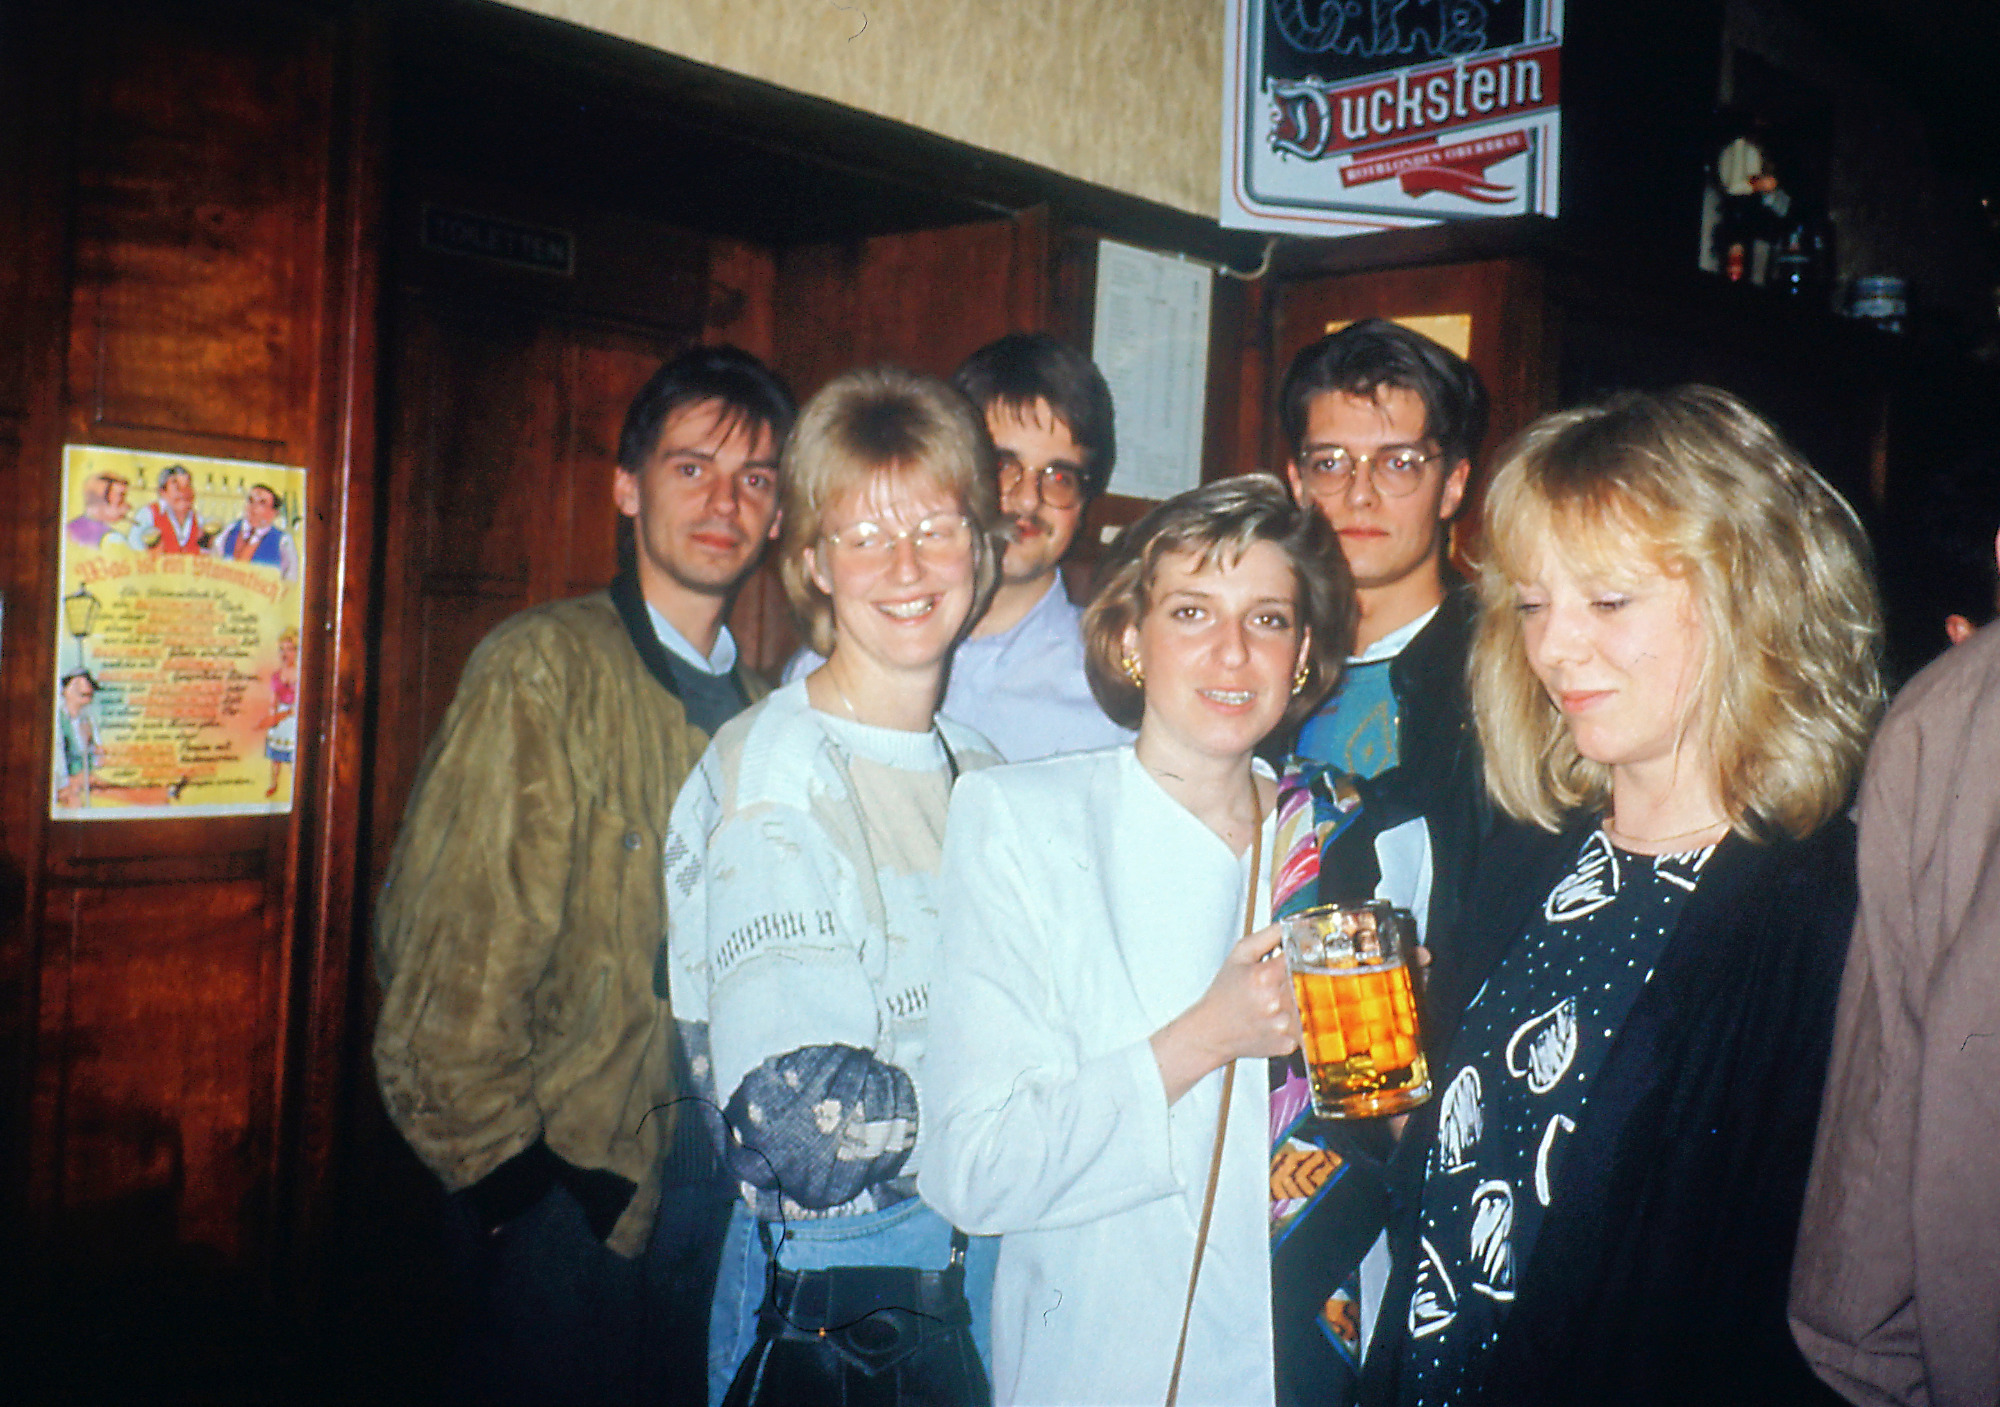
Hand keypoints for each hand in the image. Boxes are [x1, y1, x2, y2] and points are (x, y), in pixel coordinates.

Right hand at [1151, 923, 1300, 1104]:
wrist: (1210, 1032)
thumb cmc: (1223, 994)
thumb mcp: (1239, 956)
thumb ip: (1268, 936)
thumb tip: (1289, 925)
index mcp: (1264, 976)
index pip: (1301, 957)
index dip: (1300, 957)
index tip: (1297, 959)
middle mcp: (1275, 1001)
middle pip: (1310, 980)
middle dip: (1301, 979)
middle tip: (1283, 984)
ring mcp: (1283, 1024)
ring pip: (1311, 1003)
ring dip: (1301, 1000)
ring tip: (1277, 1002)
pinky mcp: (1288, 1043)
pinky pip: (1308, 1026)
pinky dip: (1299, 1021)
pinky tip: (1279, 1019)